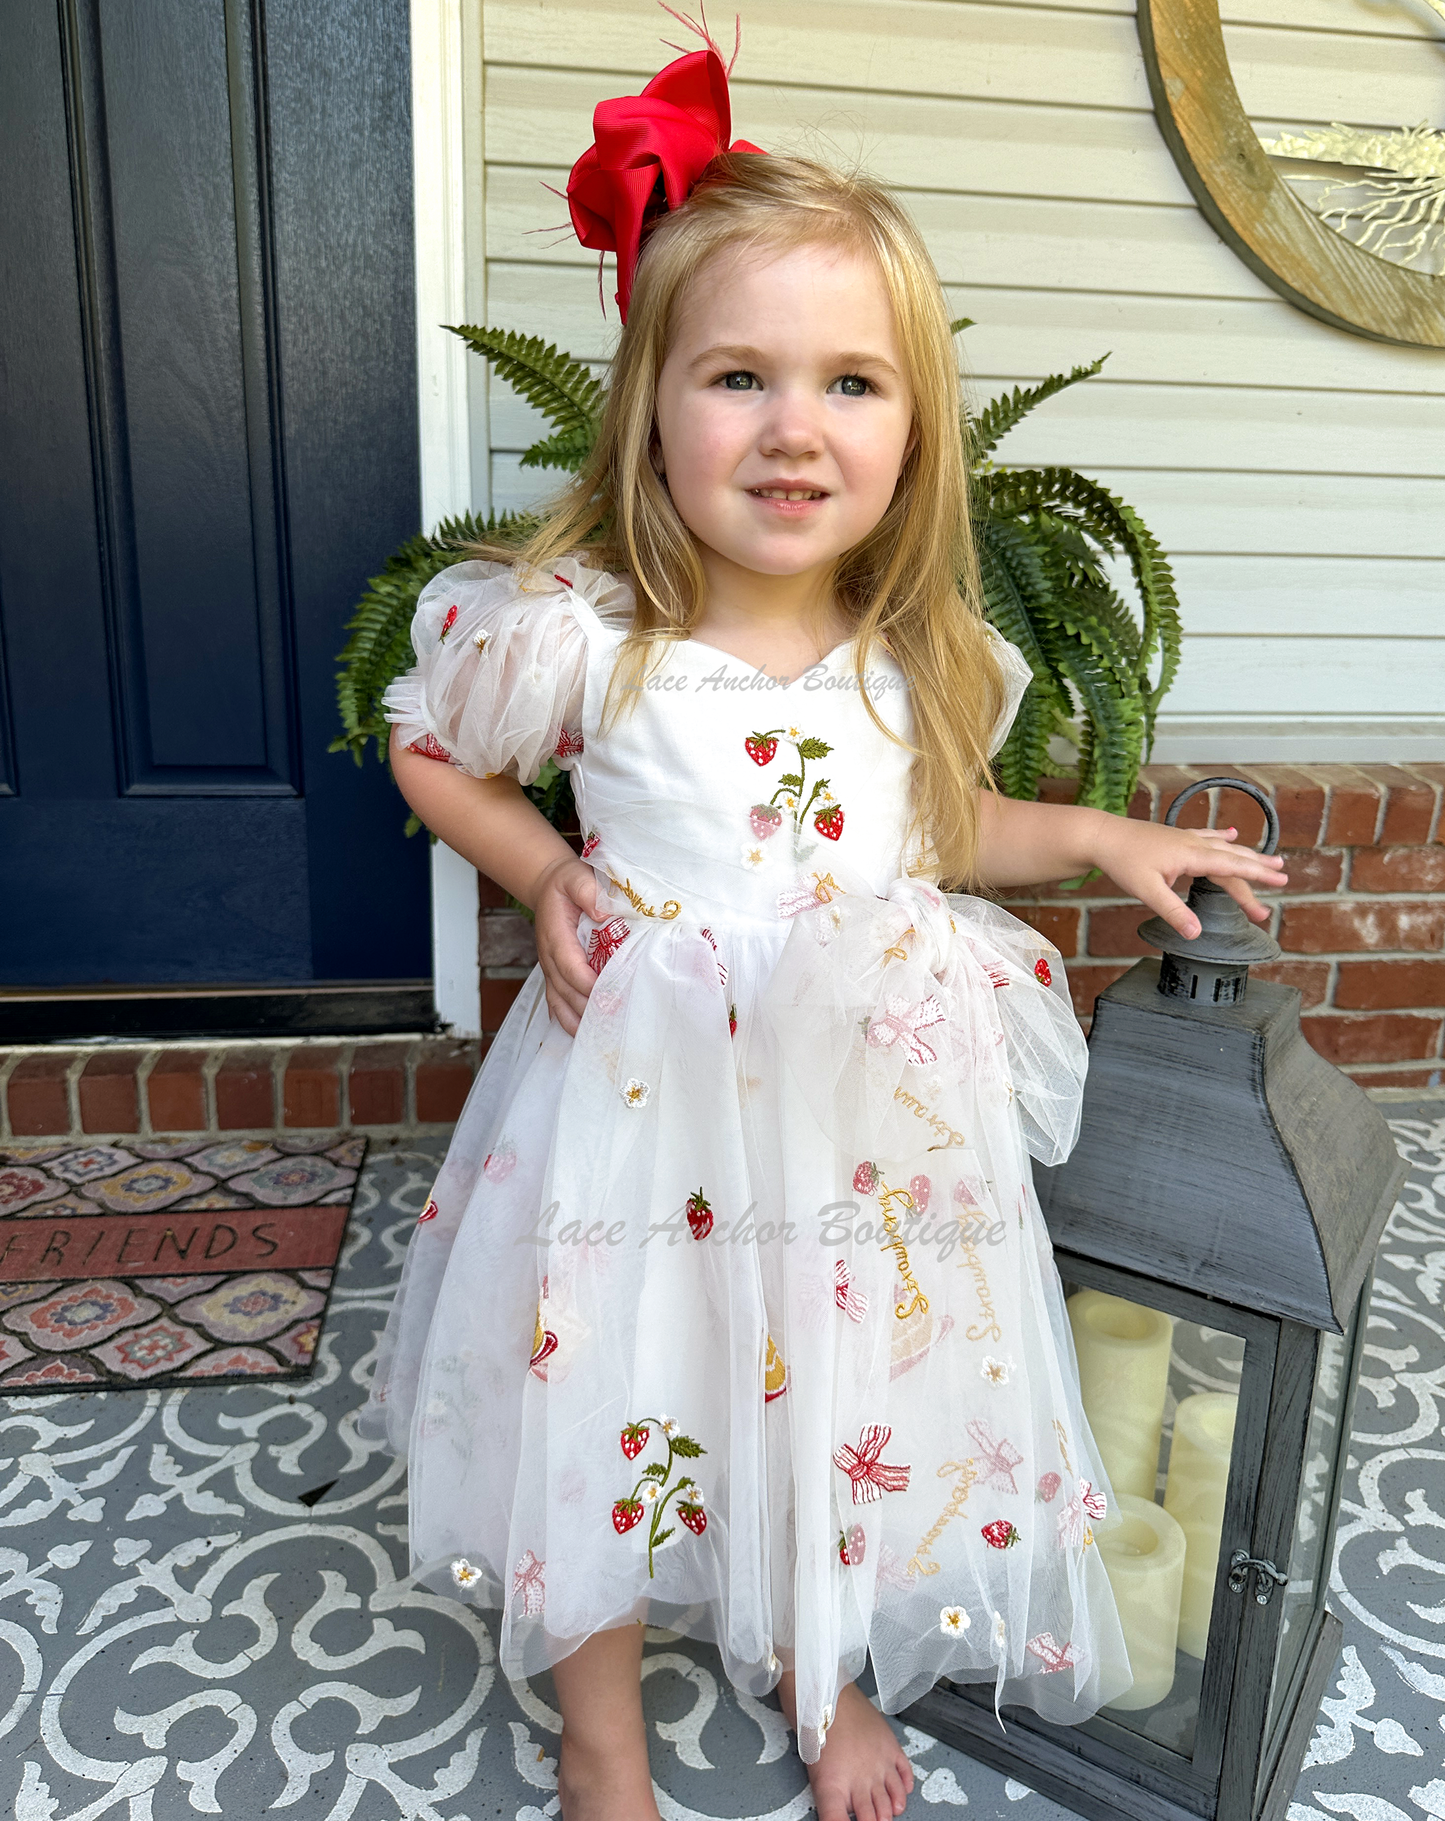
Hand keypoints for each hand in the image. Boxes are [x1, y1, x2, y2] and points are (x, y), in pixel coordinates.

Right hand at [532, 855, 599, 1034]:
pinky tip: (587, 1035)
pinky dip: (570, 1022)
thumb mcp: (575, 877)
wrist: (547, 886)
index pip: (570, 967)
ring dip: (579, 1021)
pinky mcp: (555, 976)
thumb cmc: (566, 884)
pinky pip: (557, 1005)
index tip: (610, 994)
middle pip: (566, 992)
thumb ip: (587, 892)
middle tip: (617, 1022)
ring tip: (604, 1036)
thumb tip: (604, 914)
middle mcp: (549, 958)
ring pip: (560, 1004)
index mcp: (556, 937)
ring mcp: (550, 970)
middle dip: (589, 1009)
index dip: (588, 984)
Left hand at [1092, 817, 1287, 940]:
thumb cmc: (1122, 860)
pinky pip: (1206, 836)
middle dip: (1259, 869)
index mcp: (1191, 855)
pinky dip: (1222, 837)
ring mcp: (1184, 838)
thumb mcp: (1146, 891)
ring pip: (1223, 847)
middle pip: (1233, 857)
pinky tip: (1231, 834)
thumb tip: (1195, 933)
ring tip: (1269, 860)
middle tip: (1283, 878)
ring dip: (1246, 855)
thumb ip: (1172, 912)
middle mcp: (1193, 843)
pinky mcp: (1175, 837)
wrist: (1101, 835)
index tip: (1280, 880)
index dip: (1258, 875)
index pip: (1232, 866)